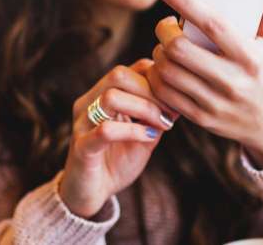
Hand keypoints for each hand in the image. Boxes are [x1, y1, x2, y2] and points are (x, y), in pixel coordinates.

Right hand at [59, 59, 179, 217]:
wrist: (90, 194)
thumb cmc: (116, 161)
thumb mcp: (142, 134)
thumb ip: (156, 116)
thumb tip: (181, 97)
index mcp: (100, 95)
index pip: (129, 69)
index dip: (155, 79)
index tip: (174, 100)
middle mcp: (88, 103)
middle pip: (118, 74)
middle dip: (151, 91)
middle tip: (169, 113)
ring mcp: (82, 124)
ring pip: (111, 96)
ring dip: (144, 109)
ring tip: (160, 125)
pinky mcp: (82, 147)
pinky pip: (106, 130)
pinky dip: (133, 131)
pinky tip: (148, 138)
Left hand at [147, 0, 262, 168]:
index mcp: (250, 58)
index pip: (211, 24)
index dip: (184, 2)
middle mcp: (232, 82)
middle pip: (180, 49)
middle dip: (164, 31)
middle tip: (167, 26)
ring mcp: (215, 103)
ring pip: (168, 71)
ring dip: (158, 53)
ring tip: (165, 46)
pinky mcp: (201, 118)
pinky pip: (165, 93)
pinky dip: (157, 76)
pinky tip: (163, 67)